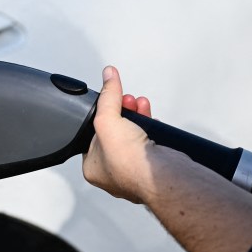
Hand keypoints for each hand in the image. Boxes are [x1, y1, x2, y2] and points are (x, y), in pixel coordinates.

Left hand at [82, 66, 154, 203]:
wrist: (161, 174)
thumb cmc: (130, 162)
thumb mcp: (107, 120)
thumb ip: (107, 96)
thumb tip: (108, 76)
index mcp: (93, 168)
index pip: (91, 136)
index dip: (101, 116)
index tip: (109, 103)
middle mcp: (112, 173)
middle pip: (114, 134)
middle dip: (121, 112)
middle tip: (126, 101)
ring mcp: (134, 171)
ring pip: (132, 137)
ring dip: (137, 117)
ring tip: (140, 104)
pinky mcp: (152, 167)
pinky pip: (148, 143)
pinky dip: (151, 128)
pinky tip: (152, 118)